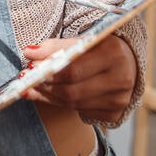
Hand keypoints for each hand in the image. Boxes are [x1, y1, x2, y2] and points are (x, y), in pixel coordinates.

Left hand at [21, 33, 136, 123]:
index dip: (47, 70)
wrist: (129, 63)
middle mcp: (120, 78)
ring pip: (72, 103)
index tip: (30, 65)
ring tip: (33, 87)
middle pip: (71, 90)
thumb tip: (29, 53)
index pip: (72, 69)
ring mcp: (119, 99)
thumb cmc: (101, 49)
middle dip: (44, 85)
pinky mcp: (114, 114)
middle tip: (27, 79)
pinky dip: (62, 103)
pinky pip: (79, 111)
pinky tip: (51, 95)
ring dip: (48, 96)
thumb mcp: (82, 41)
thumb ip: (56, 47)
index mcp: (113, 53)